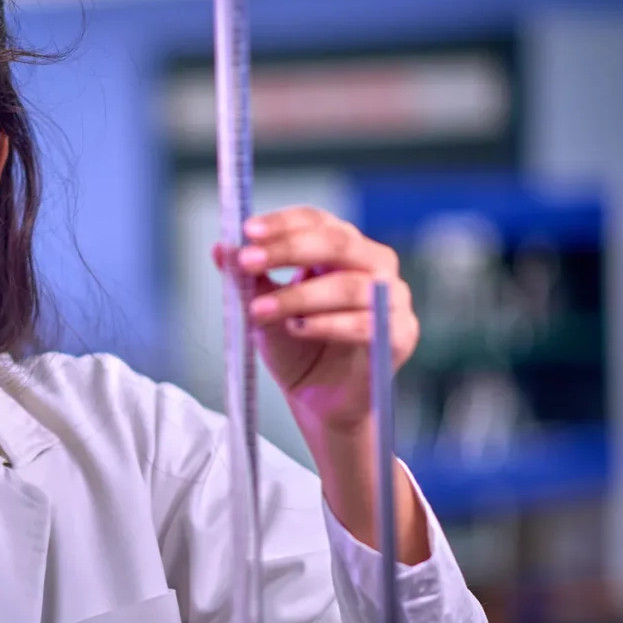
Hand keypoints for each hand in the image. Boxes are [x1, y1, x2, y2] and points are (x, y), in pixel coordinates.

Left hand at [212, 206, 418, 433]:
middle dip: (289, 250)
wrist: (319, 400)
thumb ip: (249, 279)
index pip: (317, 221)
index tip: (246, 232)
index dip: (283, 224)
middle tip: (247, 262)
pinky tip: (297, 329)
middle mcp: (374, 265)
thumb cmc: (297, 348)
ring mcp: (393, 298)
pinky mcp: (401, 335)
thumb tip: (221, 248)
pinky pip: (366, 324)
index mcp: (342, 248)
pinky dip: (327, 325)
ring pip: (350, 285)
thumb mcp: (264, 308)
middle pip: (339, 242)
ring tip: (261, 310)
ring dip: (300, 296)